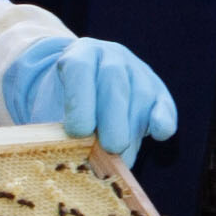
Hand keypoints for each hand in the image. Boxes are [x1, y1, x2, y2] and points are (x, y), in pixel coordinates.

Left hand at [2, 30, 176, 153]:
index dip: (79, 101)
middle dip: (113, 119)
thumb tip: (63, 155)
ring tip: (121, 161)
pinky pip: (164, 104)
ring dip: (132, 132)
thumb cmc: (64, 102)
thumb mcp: (51, 105)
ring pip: (140, 97)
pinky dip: (163, 120)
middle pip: (114, 82)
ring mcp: (137, 71)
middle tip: (109, 149)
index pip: (80, 69)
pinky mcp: (157, 90)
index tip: (77, 132)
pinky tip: (160, 134)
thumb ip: (56, 124)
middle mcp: (111, 57)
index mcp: (80, 54)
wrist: (84, 86)